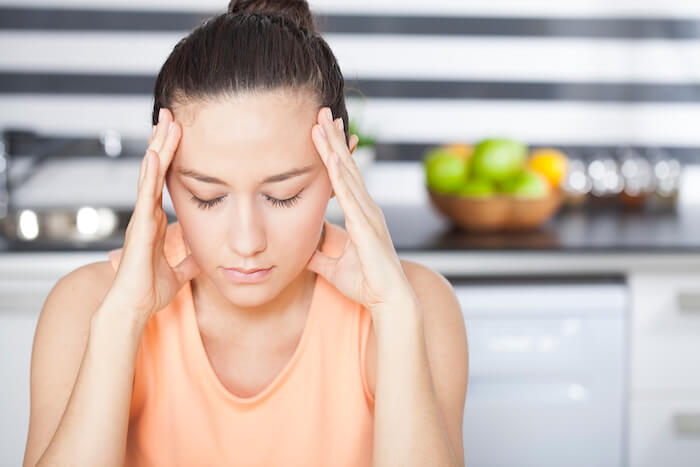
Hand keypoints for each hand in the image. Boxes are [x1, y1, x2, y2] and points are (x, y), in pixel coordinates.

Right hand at [105, 108, 199, 322]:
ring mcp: (141, 218)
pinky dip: (150, 176)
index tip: (179, 134)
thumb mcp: (178, 271)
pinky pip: (145, 197)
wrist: (133, 308)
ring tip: (165, 122)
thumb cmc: (148, 291)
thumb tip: (205, 256)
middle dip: (164, 142)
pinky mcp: (139, 228)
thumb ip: (189, 260)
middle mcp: (147, 214)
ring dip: (158, 149)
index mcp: (155, 220)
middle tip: (171, 114)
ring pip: (150, 176)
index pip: (166, 181)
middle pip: (157, 170)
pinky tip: (154, 155)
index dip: (171, 158)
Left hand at [306, 107, 413, 316]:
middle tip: (322, 112)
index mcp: (360, 214)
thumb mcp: (332, 267)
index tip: (321, 131)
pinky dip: (339, 175)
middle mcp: (366, 208)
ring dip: (334, 148)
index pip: (343, 177)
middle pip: (346, 166)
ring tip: (322, 123)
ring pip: (347, 174)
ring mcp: (368, 214)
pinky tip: (331, 157)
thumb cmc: (366, 284)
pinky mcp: (366, 225)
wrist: (388, 301)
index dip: (332, 153)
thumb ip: (318, 254)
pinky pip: (350, 195)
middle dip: (333, 139)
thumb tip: (301, 249)